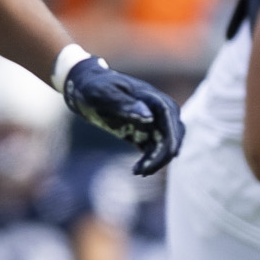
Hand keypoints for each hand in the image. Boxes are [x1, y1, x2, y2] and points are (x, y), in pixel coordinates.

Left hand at [63, 56, 183, 174]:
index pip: (171, 122)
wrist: (86, 88)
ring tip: (138, 172)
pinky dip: (150, 161)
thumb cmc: (94, 87)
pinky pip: (156, 150)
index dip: (168, 142)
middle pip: (173, 137)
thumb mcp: (103, 94)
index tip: (158, 159)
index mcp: (155, 99)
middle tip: (143, 171)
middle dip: (162, 156)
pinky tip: (137, 170)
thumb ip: (124, 104)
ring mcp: (155, 123)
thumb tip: (148, 117)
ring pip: (167, 145)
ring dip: (156, 161)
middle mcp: (161, 112)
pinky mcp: (146, 132)